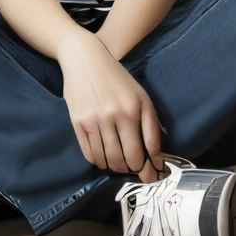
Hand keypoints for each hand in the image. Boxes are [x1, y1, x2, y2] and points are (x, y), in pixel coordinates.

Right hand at [58, 34, 162, 182]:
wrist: (85, 60)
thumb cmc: (118, 78)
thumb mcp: (141, 96)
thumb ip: (151, 124)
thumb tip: (157, 153)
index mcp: (133, 110)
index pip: (142, 151)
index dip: (148, 168)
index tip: (151, 175)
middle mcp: (113, 117)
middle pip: (124, 160)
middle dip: (132, 170)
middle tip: (136, 170)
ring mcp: (93, 121)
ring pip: (106, 159)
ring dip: (115, 167)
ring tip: (120, 164)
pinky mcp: (77, 123)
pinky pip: (89, 153)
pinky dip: (98, 161)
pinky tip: (104, 158)